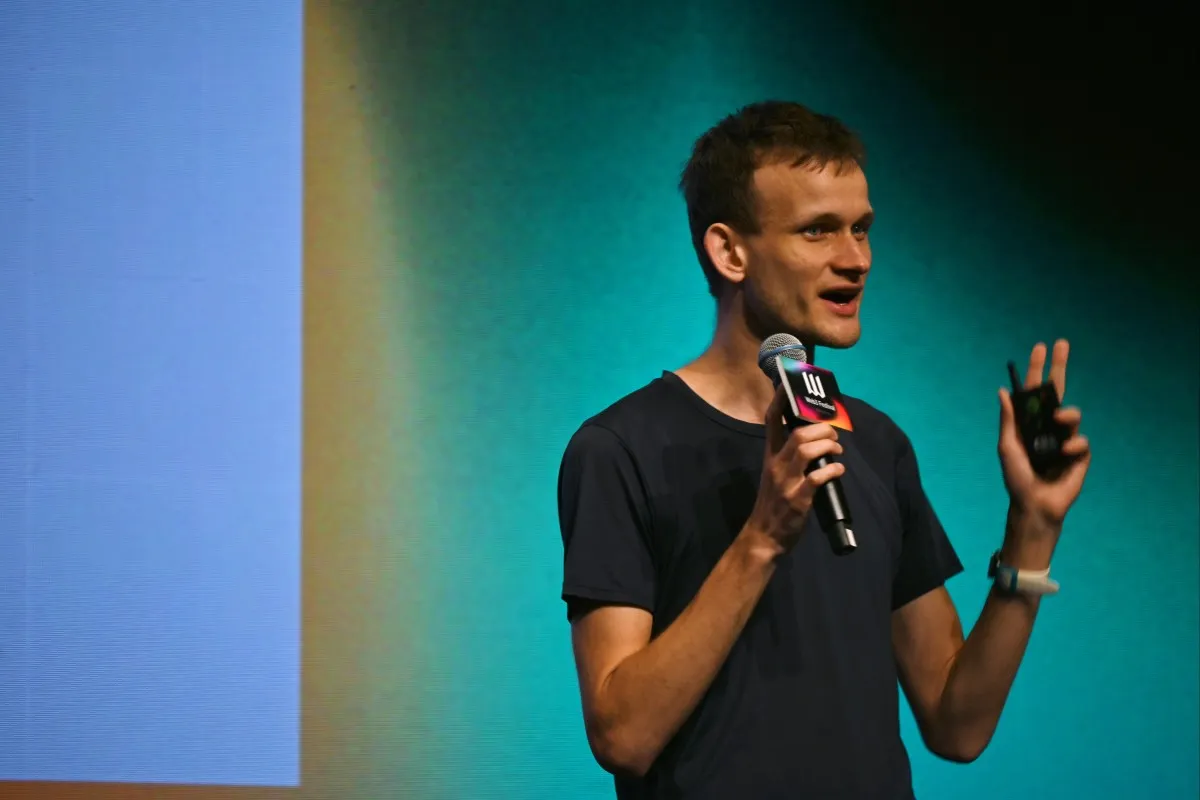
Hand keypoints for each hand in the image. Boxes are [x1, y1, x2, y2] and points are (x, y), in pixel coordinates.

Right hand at [743, 385, 845, 556]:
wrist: (764, 536)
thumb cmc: (773, 503)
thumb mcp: (775, 474)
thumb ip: (789, 456)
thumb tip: (814, 439)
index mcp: (770, 456)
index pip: (771, 421)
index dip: (780, 400)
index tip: (788, 384)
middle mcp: (776, 465)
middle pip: (798, 434)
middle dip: (821, 429)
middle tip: (834, 437)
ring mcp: (786, 482)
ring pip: (807, 450)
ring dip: (829, 446)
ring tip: (838, 452)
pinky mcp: (798, 499)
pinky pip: (818, 477)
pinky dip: (833, 470)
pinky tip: (838, 471)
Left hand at [997, 340, 1091, 535]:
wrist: (1033, 505)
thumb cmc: (1016, 478)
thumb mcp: (1007, 447)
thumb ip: (1008, 420)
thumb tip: (1003, 391)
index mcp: (1029, 423)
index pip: (1035, 392)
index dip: (1038, 370)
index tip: (1040, 347)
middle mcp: (1048, 427)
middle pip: (1058, 392)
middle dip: (1059, 367)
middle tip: (1062, 344)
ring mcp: (1065, 439)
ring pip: (1071, 414)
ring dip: (1066, 413)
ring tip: (1059, 419)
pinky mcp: (1080, 455)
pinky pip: (1080, 441)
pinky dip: (1071, 446)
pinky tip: (1063, 455)